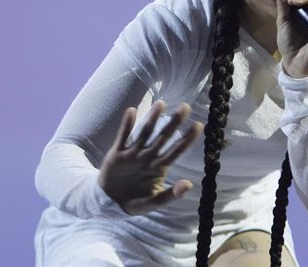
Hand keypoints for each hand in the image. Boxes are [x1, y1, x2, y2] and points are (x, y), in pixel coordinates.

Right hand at [97, 101, 202, 215]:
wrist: (110, 203)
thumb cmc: (135, 202)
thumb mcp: (153, 203)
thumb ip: (170, 195)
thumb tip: (188, 184)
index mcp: (158, 168)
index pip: (176, 151)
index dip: (186, 139)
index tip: (198, 125)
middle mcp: (148, 157)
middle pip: (163, 137)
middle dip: (174, 122)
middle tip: (185, 106)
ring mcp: (133, 153)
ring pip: (145, 133)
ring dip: (152, 118)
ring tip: (161, 104)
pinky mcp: (117, 153)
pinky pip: (123, 136)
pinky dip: (127, 124)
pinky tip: (131, 111)